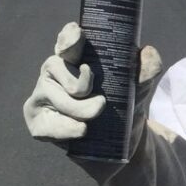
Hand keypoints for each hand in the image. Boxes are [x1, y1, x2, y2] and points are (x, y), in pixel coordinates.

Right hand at [23, 22, 161, 143]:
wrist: (120, 150)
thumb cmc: (123, 113)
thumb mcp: (138, 93)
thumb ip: (145, 73)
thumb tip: (148, 52)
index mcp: (76, 60)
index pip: (68, 42)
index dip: (70, 37)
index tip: (78, 35)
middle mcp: (55, 73)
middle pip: (58, 65)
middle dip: (80, 84)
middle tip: (100, 102)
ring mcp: (42, 96)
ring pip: (55, 96)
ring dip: (79, 111)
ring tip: (93, 121)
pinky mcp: (37, 121)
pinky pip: (48, 123)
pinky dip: (67, 129)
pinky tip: (81, 132)